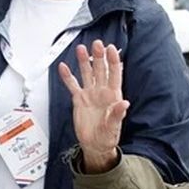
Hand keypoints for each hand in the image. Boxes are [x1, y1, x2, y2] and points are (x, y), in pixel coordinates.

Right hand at [60, 40, 127, 171]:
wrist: (94, 144)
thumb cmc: (107, 136)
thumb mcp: (113, 127)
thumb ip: (117, 114)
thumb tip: (125, 103)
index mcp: (113, 96)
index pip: (114, 74)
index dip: (113, 61)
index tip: (111, 49)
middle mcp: (101, 92)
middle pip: (100, 70)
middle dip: (98, 56)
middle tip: (96, 44)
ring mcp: (90, 94)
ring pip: (87, 73)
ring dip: (84, 61)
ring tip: (81, 49)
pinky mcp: (79, 99)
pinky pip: (72, 85)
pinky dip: (68, 76)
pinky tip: (63, 67)